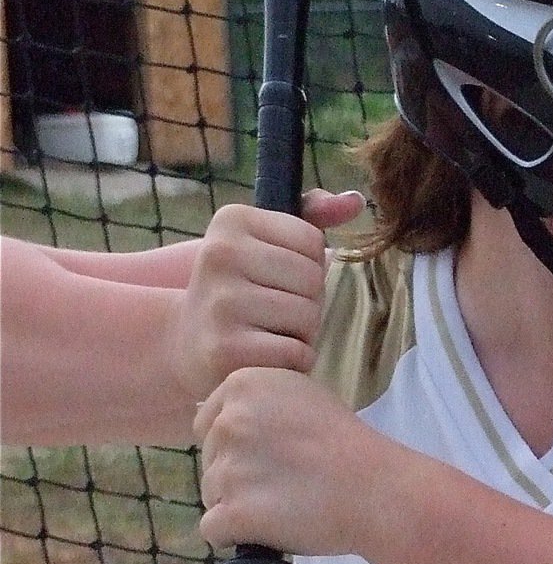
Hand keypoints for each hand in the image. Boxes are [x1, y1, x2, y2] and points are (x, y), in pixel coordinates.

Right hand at [171, 190, 365, 401]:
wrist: (186, 344)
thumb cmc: (241, 289)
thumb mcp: (265, 243)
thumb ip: (312, 217)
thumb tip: (356, 200)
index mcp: (232, 220)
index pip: (313, 241)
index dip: (307, 266)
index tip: (274, 278)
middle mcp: (220, 254)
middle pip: (313, 278)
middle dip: (306, 301)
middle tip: (272, 312)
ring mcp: (221, 303)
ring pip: (309, 315)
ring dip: (301, 333)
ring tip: (267, 333)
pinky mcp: (226, 349)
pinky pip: (297, 353)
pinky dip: (294, 362)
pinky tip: (264, 357)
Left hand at [195, 366, 375, 555]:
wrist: (376, 488)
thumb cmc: (350, 445)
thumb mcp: (306, 398)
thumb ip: (263, 404)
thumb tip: (234, 426)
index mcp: (244, 385)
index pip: (208, 423)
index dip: (238, 446)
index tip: (273, 456)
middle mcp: (228, 421)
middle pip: (209, 460)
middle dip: (237, 476)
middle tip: (284, 482)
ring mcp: (227, 467)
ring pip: (211, 495)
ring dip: (239, 506)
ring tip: (285, 505)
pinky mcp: (232, 511)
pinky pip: (213, 529)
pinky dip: (238, 535)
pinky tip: (270, 528)